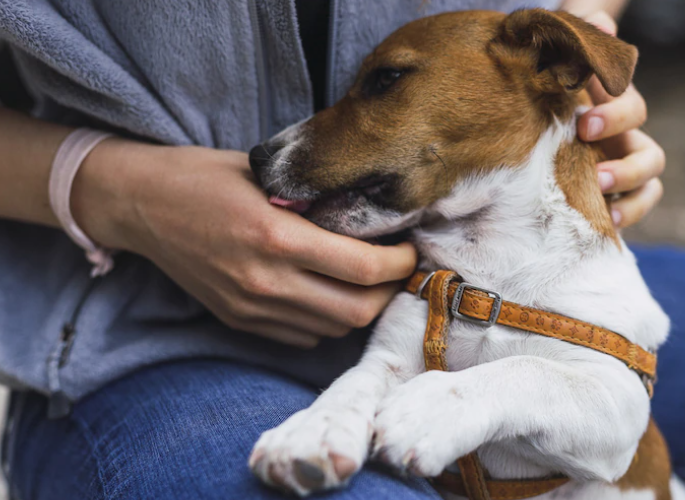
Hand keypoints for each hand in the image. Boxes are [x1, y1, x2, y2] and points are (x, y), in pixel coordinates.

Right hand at [72, 141, 416, 346]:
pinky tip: (328, 292)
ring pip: (334, 328)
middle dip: (389, 292)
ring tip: (368, 280)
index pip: (365, 268)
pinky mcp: (240, 321)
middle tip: (398, 270)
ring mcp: (252, 308)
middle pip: (357, 311)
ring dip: (360, 307)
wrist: (140, 204)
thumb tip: (373, 213)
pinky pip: (303, 336)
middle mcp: (267, 281)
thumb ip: (316, 199)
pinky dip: (327, 320)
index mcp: (277, 237)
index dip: (401, 263)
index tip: (410, 249)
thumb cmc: (205, 177)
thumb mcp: (265, 174)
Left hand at [577, 11, 665, 228]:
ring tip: (606, 212)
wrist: (542, 87)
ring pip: (648, 189)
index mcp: (616, 104)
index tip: (584, 125)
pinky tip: (598, 227)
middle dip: (627, 169)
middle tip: (596, 174)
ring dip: (632, 202)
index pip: (632, 111)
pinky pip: (626, 209)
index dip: (615, 118)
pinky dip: (622, 218)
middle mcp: (625, 138)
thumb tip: (602, 22)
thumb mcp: (568, 43)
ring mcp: (617, 166)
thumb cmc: (556, 63)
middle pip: (650, 158)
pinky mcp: (604, 190)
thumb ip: (586, 27)